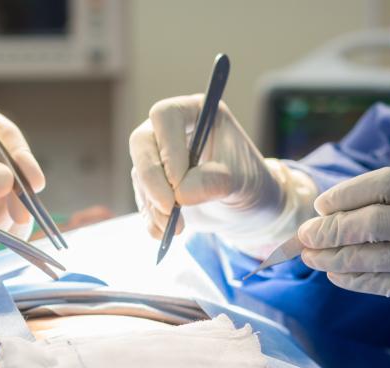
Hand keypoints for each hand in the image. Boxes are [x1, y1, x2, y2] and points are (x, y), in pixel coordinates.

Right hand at [129, 95, 316, 256]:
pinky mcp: (153, 184)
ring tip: (176, 228)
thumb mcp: (241, 181)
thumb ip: (214, 182)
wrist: (248, 208)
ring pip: (139, 174)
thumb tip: (181, 193)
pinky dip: (151, 218)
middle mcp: (171, 130)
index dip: (167, 148)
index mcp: (195, 112)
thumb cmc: (250, 183)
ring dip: (154, 204)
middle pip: (141, 143)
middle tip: (169, 209)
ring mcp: (158, 157)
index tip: (178, 181)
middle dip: (152, 179)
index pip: (165, 117)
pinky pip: (142, 198)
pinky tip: (165, 233)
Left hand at [296, 167, 389, 338]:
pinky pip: (380, 282)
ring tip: (310, 258)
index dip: (347, 193)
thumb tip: (338, 213)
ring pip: (370, 255)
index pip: (385, 182)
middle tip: (305, 236)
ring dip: (332, 257)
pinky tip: (337, 276)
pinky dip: (352, 279)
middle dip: (330, 229)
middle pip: (370, 220)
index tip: (322, 205)